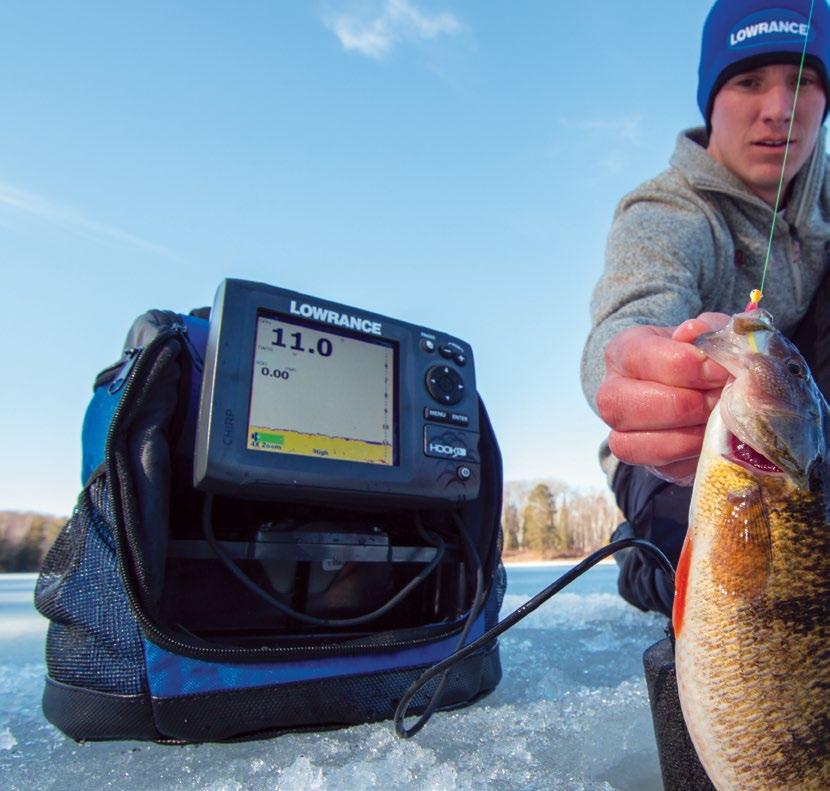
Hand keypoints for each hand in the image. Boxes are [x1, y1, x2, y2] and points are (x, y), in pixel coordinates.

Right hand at [596, 313, 730, 484]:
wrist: (702, 383)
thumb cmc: (704, 354)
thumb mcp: (710, 334)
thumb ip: (709, 329)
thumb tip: (696, 332)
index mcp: (623, 351)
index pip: (641, 358)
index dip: (688, 365)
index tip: (723, 369)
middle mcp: (611, 392)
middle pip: (620, 404)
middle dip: (681, 405)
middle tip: (719, 399)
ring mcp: (622, 431)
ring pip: (629, 445)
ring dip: (684, 437)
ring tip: (716, 422)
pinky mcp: (646, 461)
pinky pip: (659, 469)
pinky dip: (691, 458)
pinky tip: (712, 440)